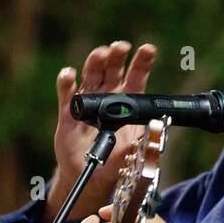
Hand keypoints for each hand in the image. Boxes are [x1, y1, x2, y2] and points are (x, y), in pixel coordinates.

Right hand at [44, 41, 156, 222]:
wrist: (92, 176)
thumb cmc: (116, 161)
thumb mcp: (134, 153)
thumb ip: (144, 141)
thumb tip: (157, 127)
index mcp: (128, 102)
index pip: (136, 77)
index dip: (142, 61)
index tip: (148, 49)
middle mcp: (108, 96)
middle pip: (113, 70)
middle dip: (116, 56)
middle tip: (121, 46)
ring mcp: (88, 101)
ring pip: (91, 75)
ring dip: (95, 63)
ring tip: (100, 54)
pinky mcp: (68, 112)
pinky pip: (67, 93)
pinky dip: (67, 82)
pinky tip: (69, 75)